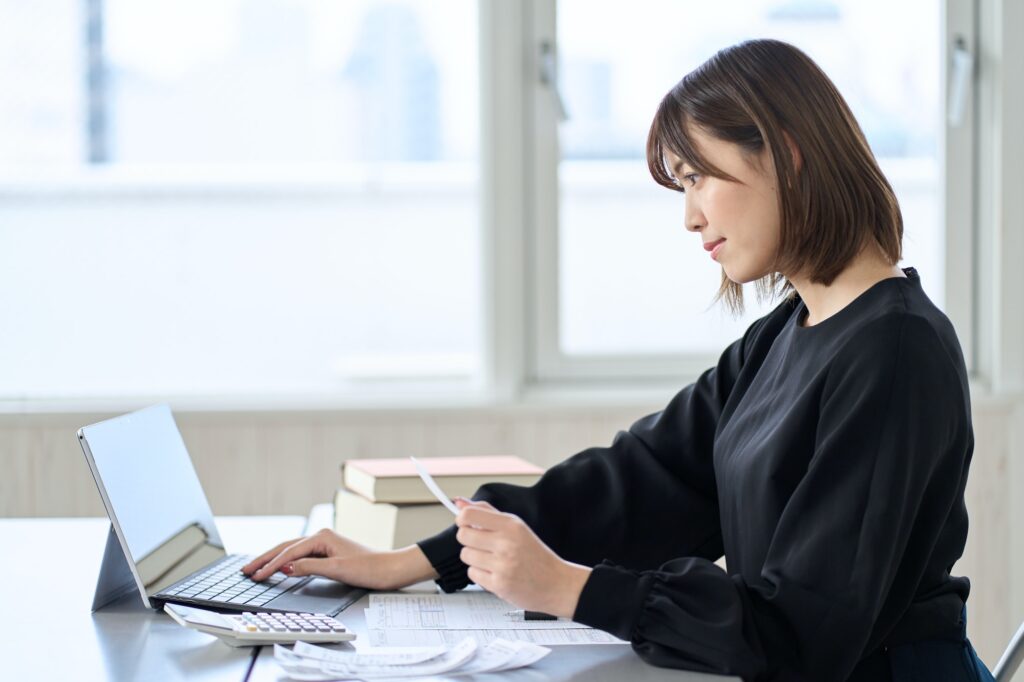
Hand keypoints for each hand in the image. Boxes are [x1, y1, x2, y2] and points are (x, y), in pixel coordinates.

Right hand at [241, 529, 437, 590]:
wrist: (388, 569)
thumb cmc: (369, 567)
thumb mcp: (337, 569)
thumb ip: (310, 567)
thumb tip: (286, 566)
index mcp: (322, 537)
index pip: (289, 551)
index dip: (271, 564)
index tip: (256, 575)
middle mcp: (321, 537)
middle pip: (286, 547)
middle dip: (265, 559)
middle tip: (246, 570)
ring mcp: (324, 544)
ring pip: (291, 551)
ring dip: (273, 560)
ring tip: (255, 568)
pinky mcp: (327, 553)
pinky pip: (300, 556)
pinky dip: (286, 562)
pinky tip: (278, 567)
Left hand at [454, 498, 591, 618]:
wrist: (556, 583)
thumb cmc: (535, 554)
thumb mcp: (516, 527)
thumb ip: (487, 513)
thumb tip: (459, 502)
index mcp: (511, 525)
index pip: (469, 515)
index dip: (462, 518)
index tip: (466, 523)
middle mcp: (506, 543)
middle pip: (463, 535)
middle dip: (468, 539)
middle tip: (481, 543)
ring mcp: (502, 565)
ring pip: (466, 555)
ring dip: (475, 558)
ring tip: (492, 560)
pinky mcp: (499, 584)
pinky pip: (472, 574)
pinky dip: (480, 574)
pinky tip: (495, 572)